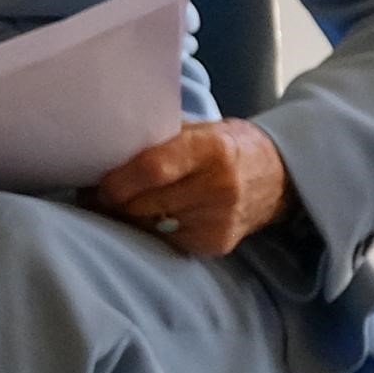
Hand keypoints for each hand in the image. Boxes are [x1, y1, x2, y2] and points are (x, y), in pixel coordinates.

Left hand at [93, 118, 290, 258]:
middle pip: (144, 203)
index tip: (97, 183)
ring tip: (122, 204)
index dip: (117, 180)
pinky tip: (150, 217)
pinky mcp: (217, 243)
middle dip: (114, 202)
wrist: (277, 176)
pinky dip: (149, 230)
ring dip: (127, 218)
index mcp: (211, 149)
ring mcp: (220, 219)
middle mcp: (220, 186)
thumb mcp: (197, 129)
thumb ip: (156, 138)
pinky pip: (164, 240)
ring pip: (149, 226)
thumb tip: (99, 151)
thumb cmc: (224, 146)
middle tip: (96, 195)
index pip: (152, 169)